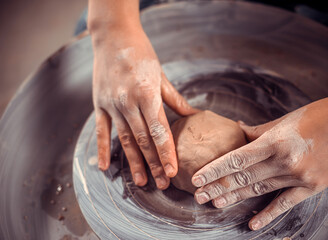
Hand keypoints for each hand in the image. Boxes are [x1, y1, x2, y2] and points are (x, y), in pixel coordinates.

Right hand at [92, 27, 196, 189]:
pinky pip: (101, 130)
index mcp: (146, 94)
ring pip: (125, 140)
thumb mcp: (161, 75)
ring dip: (133, 162)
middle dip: (154, 163)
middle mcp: (128, 102)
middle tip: (163, 184)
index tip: (172, 171)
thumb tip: (192, 114)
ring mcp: (111, 105)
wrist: (113, 36)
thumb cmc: (141, 54)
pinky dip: (102, 149)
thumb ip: (174, 99)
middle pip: (143, 140)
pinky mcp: (99, 104)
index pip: (159, 131)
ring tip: (141, 182)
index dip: (166, 153)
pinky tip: (105, 167)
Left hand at [191, 78, 327, 229]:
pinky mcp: (312, 186)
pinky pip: (285, 203)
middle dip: (218, 188)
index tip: (197, 178)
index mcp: (274, 141)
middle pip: (243, 178)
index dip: (214, 170)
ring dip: (235, 198)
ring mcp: (299, 177)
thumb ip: (257, 129)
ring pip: (258, 190)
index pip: (236, 159)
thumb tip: (237, 130)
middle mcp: (284, 161)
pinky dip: (268, 214)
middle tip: (198, 196)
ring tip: (215, 204)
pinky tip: (252, 223)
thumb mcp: (283, 119)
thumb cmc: (317, 115)